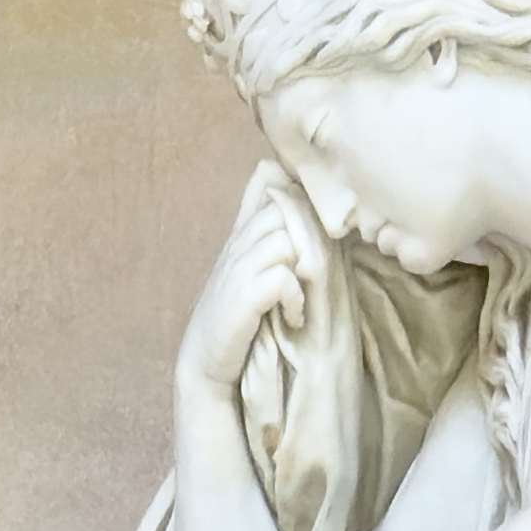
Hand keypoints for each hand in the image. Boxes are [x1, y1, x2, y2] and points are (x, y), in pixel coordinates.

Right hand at [175, 158, 315, 419]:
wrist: (207, 363)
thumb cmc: (237, 315)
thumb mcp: (250, 261)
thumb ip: (258, 218)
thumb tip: (270, 167)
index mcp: (244, 232)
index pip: (277, 189)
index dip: (304, 205)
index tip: (323, 235)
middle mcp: (238, 245)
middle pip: (285, 210)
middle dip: (311, 237)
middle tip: (318, 273)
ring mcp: (236, 271)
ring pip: (285, 241)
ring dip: (304, 270)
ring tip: (303, 298)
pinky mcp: (240, 300)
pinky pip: (280, 277)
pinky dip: (293, 295)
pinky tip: (294, 315)